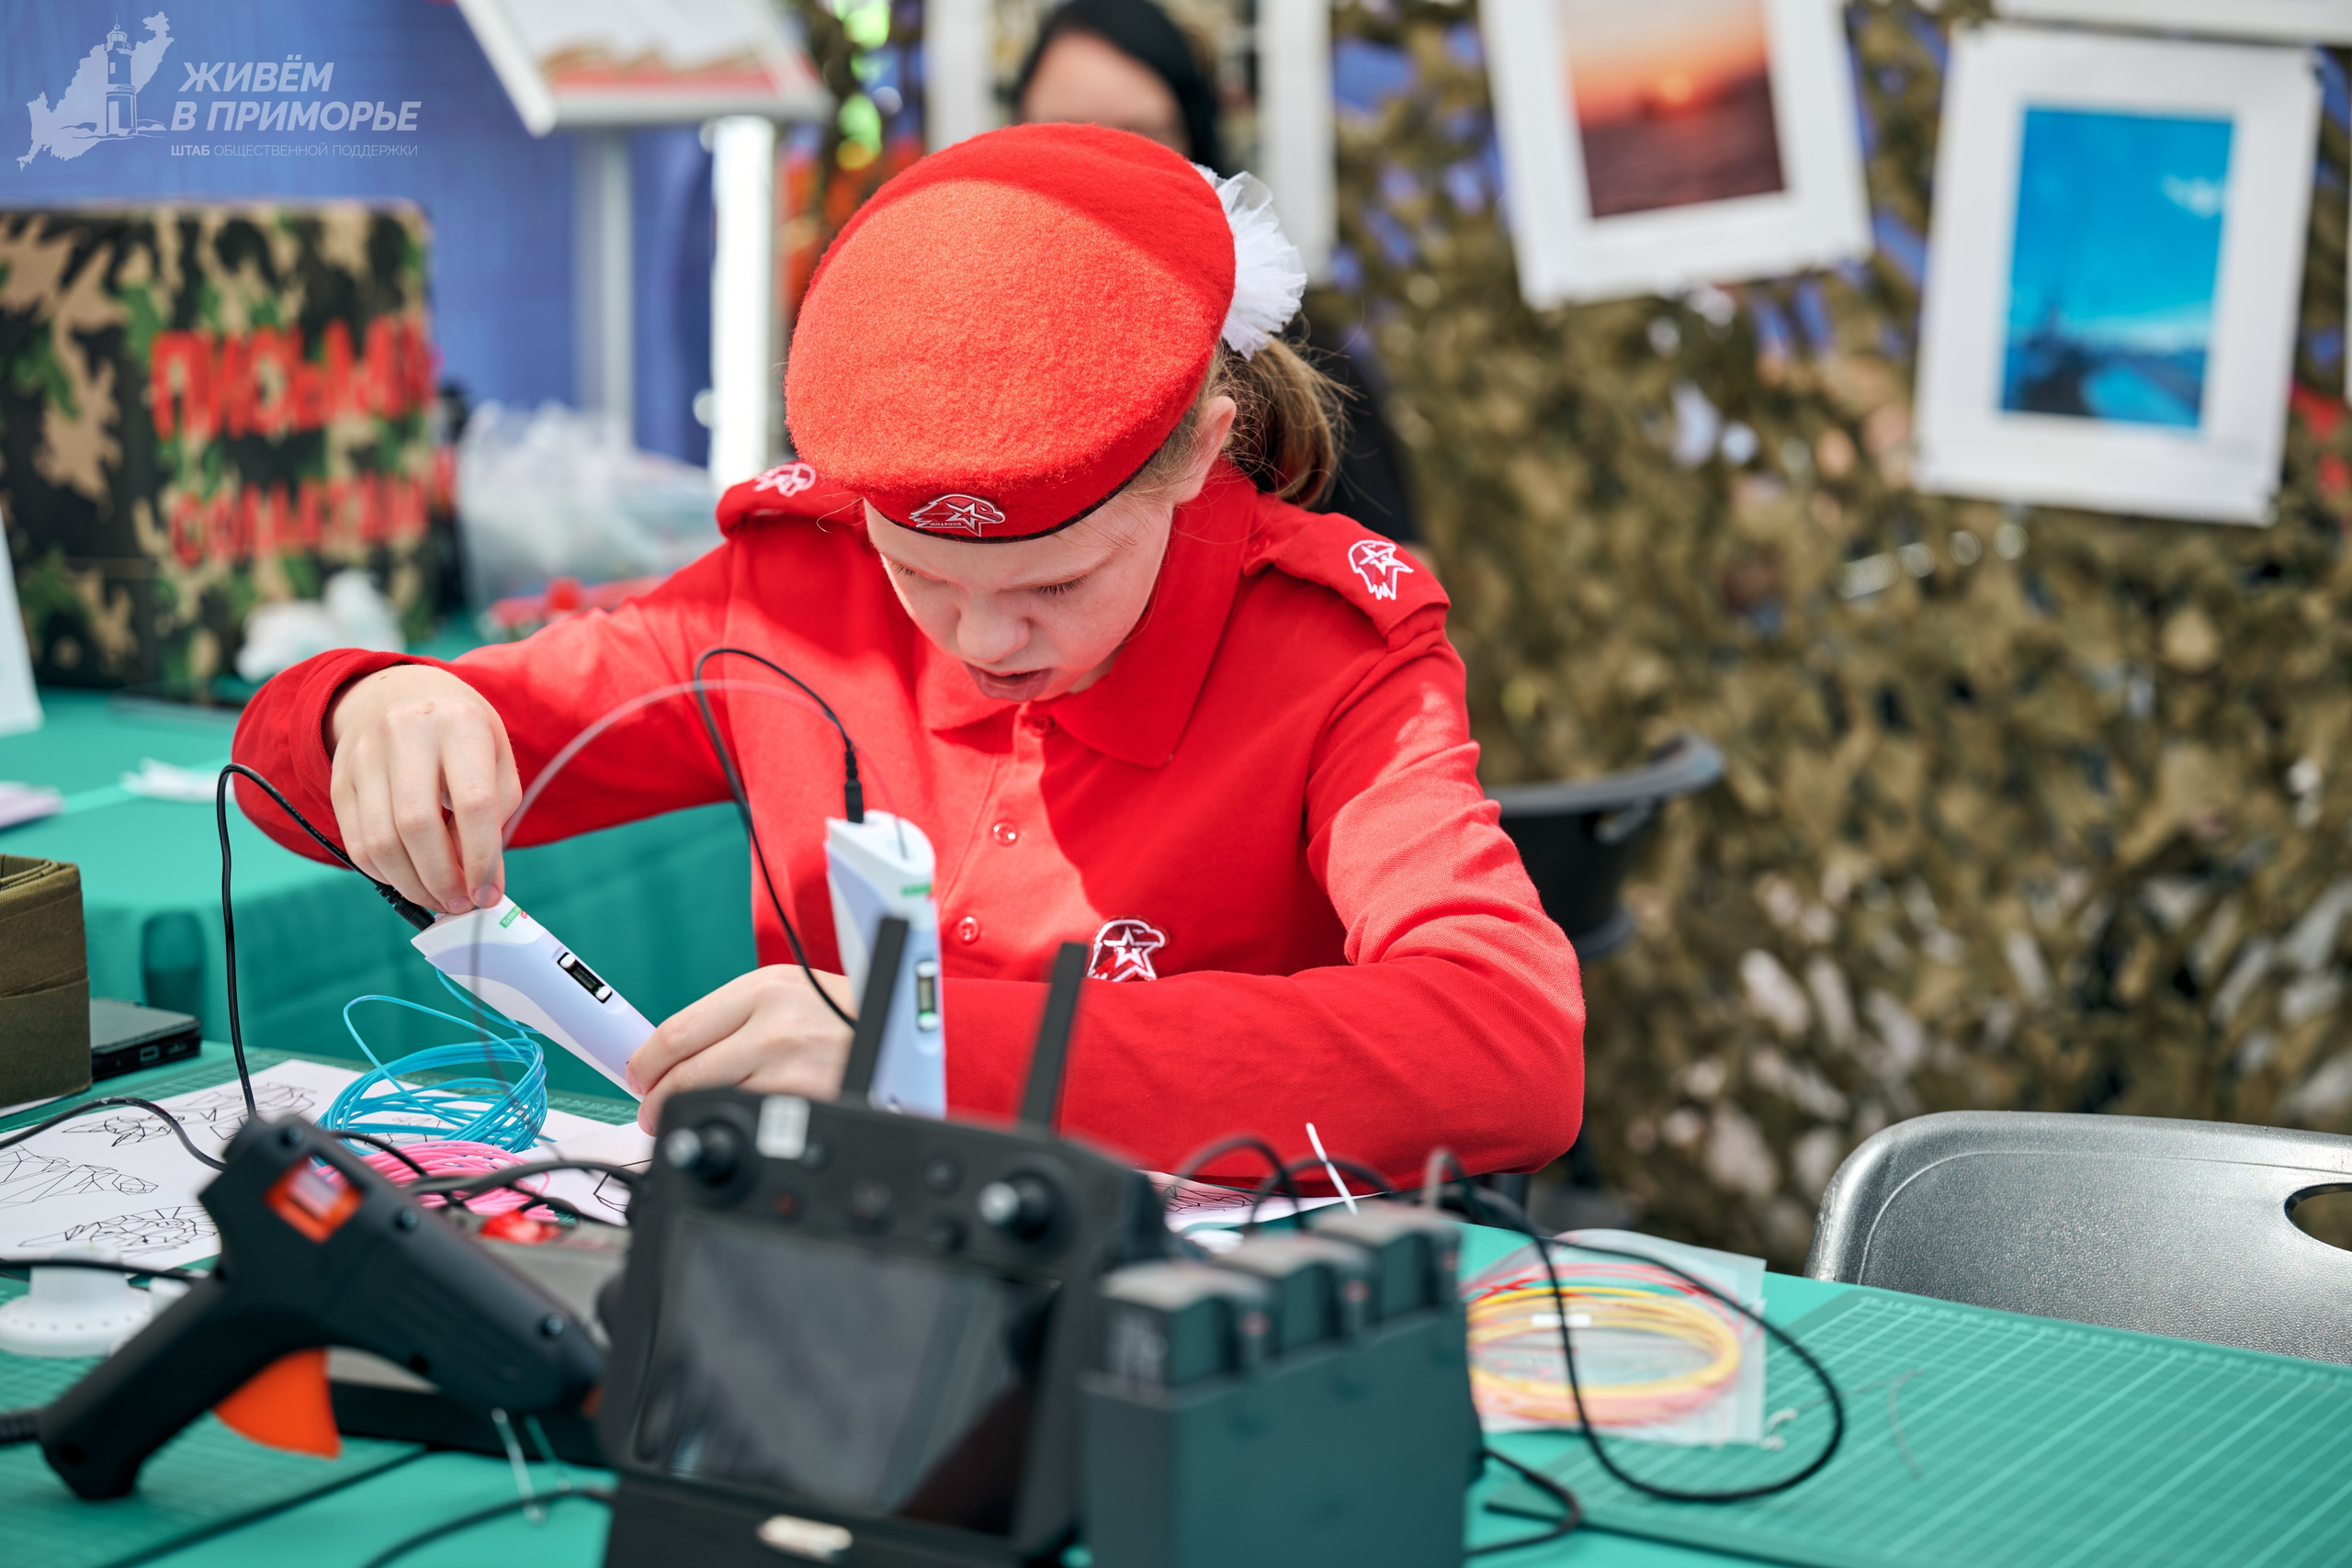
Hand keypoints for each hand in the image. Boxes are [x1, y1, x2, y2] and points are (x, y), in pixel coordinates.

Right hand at [328, 665, 520, 914]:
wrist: (399, 693)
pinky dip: (384, 874)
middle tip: (461, 904)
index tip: (489, 895)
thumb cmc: (462, 735)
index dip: (481, 859)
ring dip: (412, 884)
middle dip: (441, 879)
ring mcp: (364, 756)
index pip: (472, 803)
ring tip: (439, 898)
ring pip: (380, 841)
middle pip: (416, 826)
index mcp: (458, 725)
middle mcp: (405, 734)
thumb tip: (480, 881)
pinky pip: (356, 842)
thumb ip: (495, 814)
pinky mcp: (339, 779)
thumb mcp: (496, 758)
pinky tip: (410, 878)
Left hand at [628, 965, 857, 1131]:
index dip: (646, 1062)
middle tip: (650, 1108)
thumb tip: (674, 1051)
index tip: (639, 1075)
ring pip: (709, 1099)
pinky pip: (746, 1117)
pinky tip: (726, 1119)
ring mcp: (790, 1066)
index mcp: (762, 988)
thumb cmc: (839, 1014)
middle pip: (684, 1071)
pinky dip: (727, 1122)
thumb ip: (731, 1016)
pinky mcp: (805, 1100)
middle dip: (655, 1097)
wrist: (899, 1032)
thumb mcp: (786, 992)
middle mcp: (773, 1024)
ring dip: (683, 1114)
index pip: (677, 1032)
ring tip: (678, 1117)